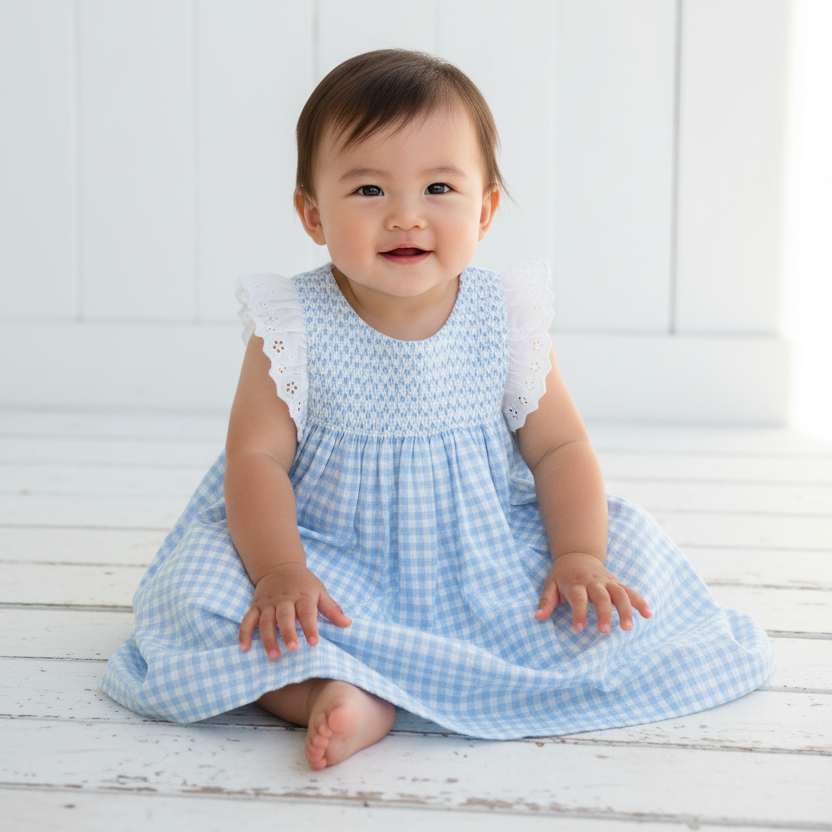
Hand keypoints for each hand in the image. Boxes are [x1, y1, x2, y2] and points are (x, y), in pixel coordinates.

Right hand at [239, 562, 350, 658]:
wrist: (280, 566)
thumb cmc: (304, 584)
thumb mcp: (320, 592)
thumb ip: (332, 609)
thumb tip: (348, 624)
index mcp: (303, 596)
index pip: (307, 612)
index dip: (310, 627)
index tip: (314, 642)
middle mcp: (284, 599)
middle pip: (284, 617)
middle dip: (288, 633)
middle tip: (293, 649)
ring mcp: (268, 603)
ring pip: (265, 621)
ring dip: (268, 638)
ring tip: (273, 656)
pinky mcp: (255, 605)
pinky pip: (247, 620)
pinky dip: (244, 633)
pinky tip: (244, 648)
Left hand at [534, 552, 651, 632]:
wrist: (577, 554)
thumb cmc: (562, 575)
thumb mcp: (550, 584)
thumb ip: (546, 601)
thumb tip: (538, 617)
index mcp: (575, 583)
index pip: (578, 598)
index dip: (579, 612)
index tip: (579, 628)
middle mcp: (593, 582)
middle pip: (601, 596)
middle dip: (604, 613)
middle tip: (605, 630)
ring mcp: (607, 582)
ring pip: (620, 593)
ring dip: (626, 609)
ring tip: (628, 627)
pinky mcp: (616, 583)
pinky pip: (630, 591)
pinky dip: (640, 602)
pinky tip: (648, 615)